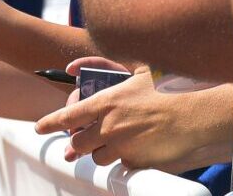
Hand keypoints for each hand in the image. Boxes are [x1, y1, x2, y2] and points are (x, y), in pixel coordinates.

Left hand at [36, 64, 232, 171]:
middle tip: (77, 145)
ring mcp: (120, 145)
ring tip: (115, 143)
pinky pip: (121, 165)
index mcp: (104, 102)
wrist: (194, 113)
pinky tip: (136, 149)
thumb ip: (104, 68)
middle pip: (78, 143)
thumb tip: (74, 67)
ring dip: (101, 152)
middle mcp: (108, 126)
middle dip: (77, 144)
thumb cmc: (167, 88)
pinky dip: (123, 159)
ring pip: (98, 157)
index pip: (67, 117)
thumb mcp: (135, 70)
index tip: (39, 128)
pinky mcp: (135, 161)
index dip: (49, 124)